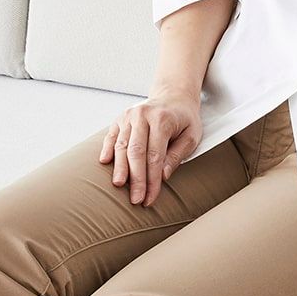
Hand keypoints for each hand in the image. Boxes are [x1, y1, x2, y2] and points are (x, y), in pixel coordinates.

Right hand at [99, 90, 202, 206]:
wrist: (173, 96)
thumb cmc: (185, 120)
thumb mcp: (192, 136)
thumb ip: (177, 155)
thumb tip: (163, 176)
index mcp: (162, 120)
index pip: (155, 156)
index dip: (152, 179)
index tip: (150, 198)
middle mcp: (143, 116)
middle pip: (136, 152)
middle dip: (136, 178)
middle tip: (135, 199)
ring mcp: (129, 116)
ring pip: (121, 145)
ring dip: (120, 168)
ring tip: (119, 186)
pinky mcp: (120, 118)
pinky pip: (111, 136)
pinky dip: (107, 149)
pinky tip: (104, 163)